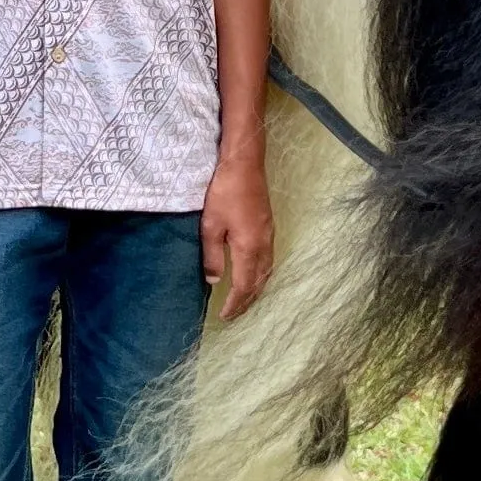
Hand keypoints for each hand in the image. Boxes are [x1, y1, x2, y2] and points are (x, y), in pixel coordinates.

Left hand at [202, 150, 273, 319]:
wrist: (245, 163)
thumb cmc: (224, 191)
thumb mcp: (211, 225)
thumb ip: (212, 255)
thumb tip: (215, 281)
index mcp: (249, 248)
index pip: (244, 286)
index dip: (235, 304)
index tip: (225, 317)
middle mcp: (264, 245)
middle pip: (259, 282)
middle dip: (247, 301)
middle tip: (235, 314)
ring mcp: (269, 235)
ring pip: (267, 272)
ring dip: (256, 289)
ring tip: (245, 300)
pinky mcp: (268, 226)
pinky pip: (269, 260)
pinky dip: (262, 274)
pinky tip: (254, 273)